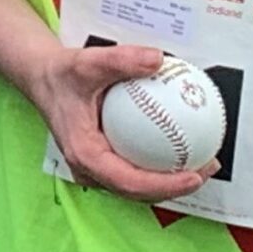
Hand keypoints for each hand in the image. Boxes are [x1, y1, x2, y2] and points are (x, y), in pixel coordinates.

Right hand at [28, 41, 217, 203]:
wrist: (44, 79)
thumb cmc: (63, 75)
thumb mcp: (88, 62)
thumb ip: (122, 60)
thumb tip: (158, 60)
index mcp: (85, 155)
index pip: (129, 182)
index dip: (165, 186)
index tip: (193, 176)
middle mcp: (90, 168)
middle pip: (139, 192)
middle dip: (177, 188)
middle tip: (208, 167)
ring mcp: (97, 168)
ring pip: (139, 186)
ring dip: (171, 181)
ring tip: (203, 162)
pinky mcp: (105, 161)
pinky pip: (136, 170)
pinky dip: (161, 166)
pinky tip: (182, 147)